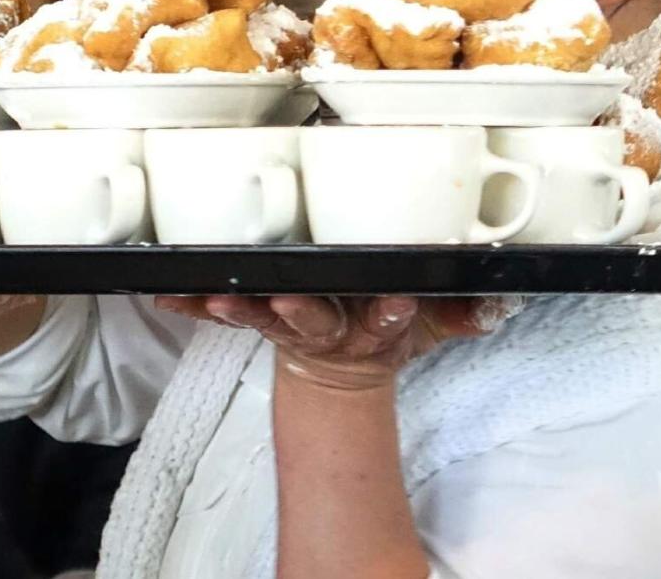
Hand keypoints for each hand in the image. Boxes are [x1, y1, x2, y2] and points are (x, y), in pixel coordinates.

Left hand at [155, 295, 513, 389]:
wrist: (342, 364)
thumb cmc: (381, 326)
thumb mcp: (427, 328)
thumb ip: (457, 315)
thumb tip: (494, 307)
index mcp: (371, 327)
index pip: (386, 318)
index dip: (391, 313)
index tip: (396, 302)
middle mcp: (327, 325)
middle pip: (314, 321)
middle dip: (302, 314)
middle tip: (289, 305)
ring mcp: (289, 321)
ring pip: (264, 316)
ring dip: (240, 309)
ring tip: (215, 300)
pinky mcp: (259, 312)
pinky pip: (223, 309)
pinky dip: (194, 305)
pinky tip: (166, 297)